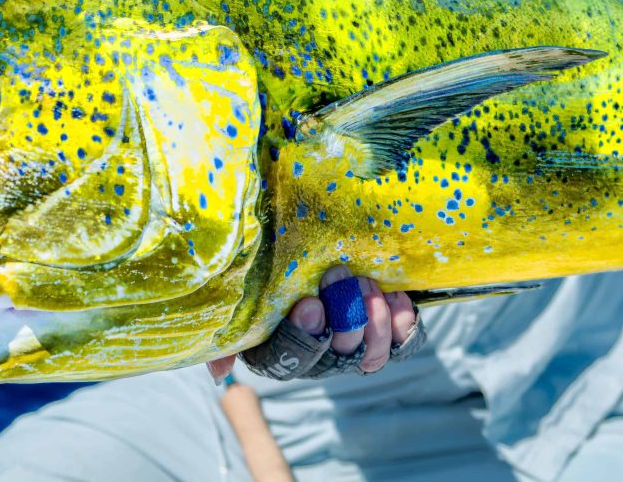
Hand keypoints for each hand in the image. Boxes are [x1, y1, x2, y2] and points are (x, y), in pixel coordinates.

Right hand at [207, 265, 419, 381]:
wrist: (321, 250)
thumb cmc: (274, 270)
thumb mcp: (246, 292)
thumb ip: (227, 331)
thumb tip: (220, 372)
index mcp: (280, 350)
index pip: (289, 360)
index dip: (303, 336)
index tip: (309, 303)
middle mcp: (320, 356)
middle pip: (336, 354)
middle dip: (343, 316)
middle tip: (340, 275)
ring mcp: (356, 347)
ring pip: (370, 355)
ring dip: (373, 320)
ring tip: (368, 283)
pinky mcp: (388, 334)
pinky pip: (402, 343)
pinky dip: (403, 323)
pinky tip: (396, 297)